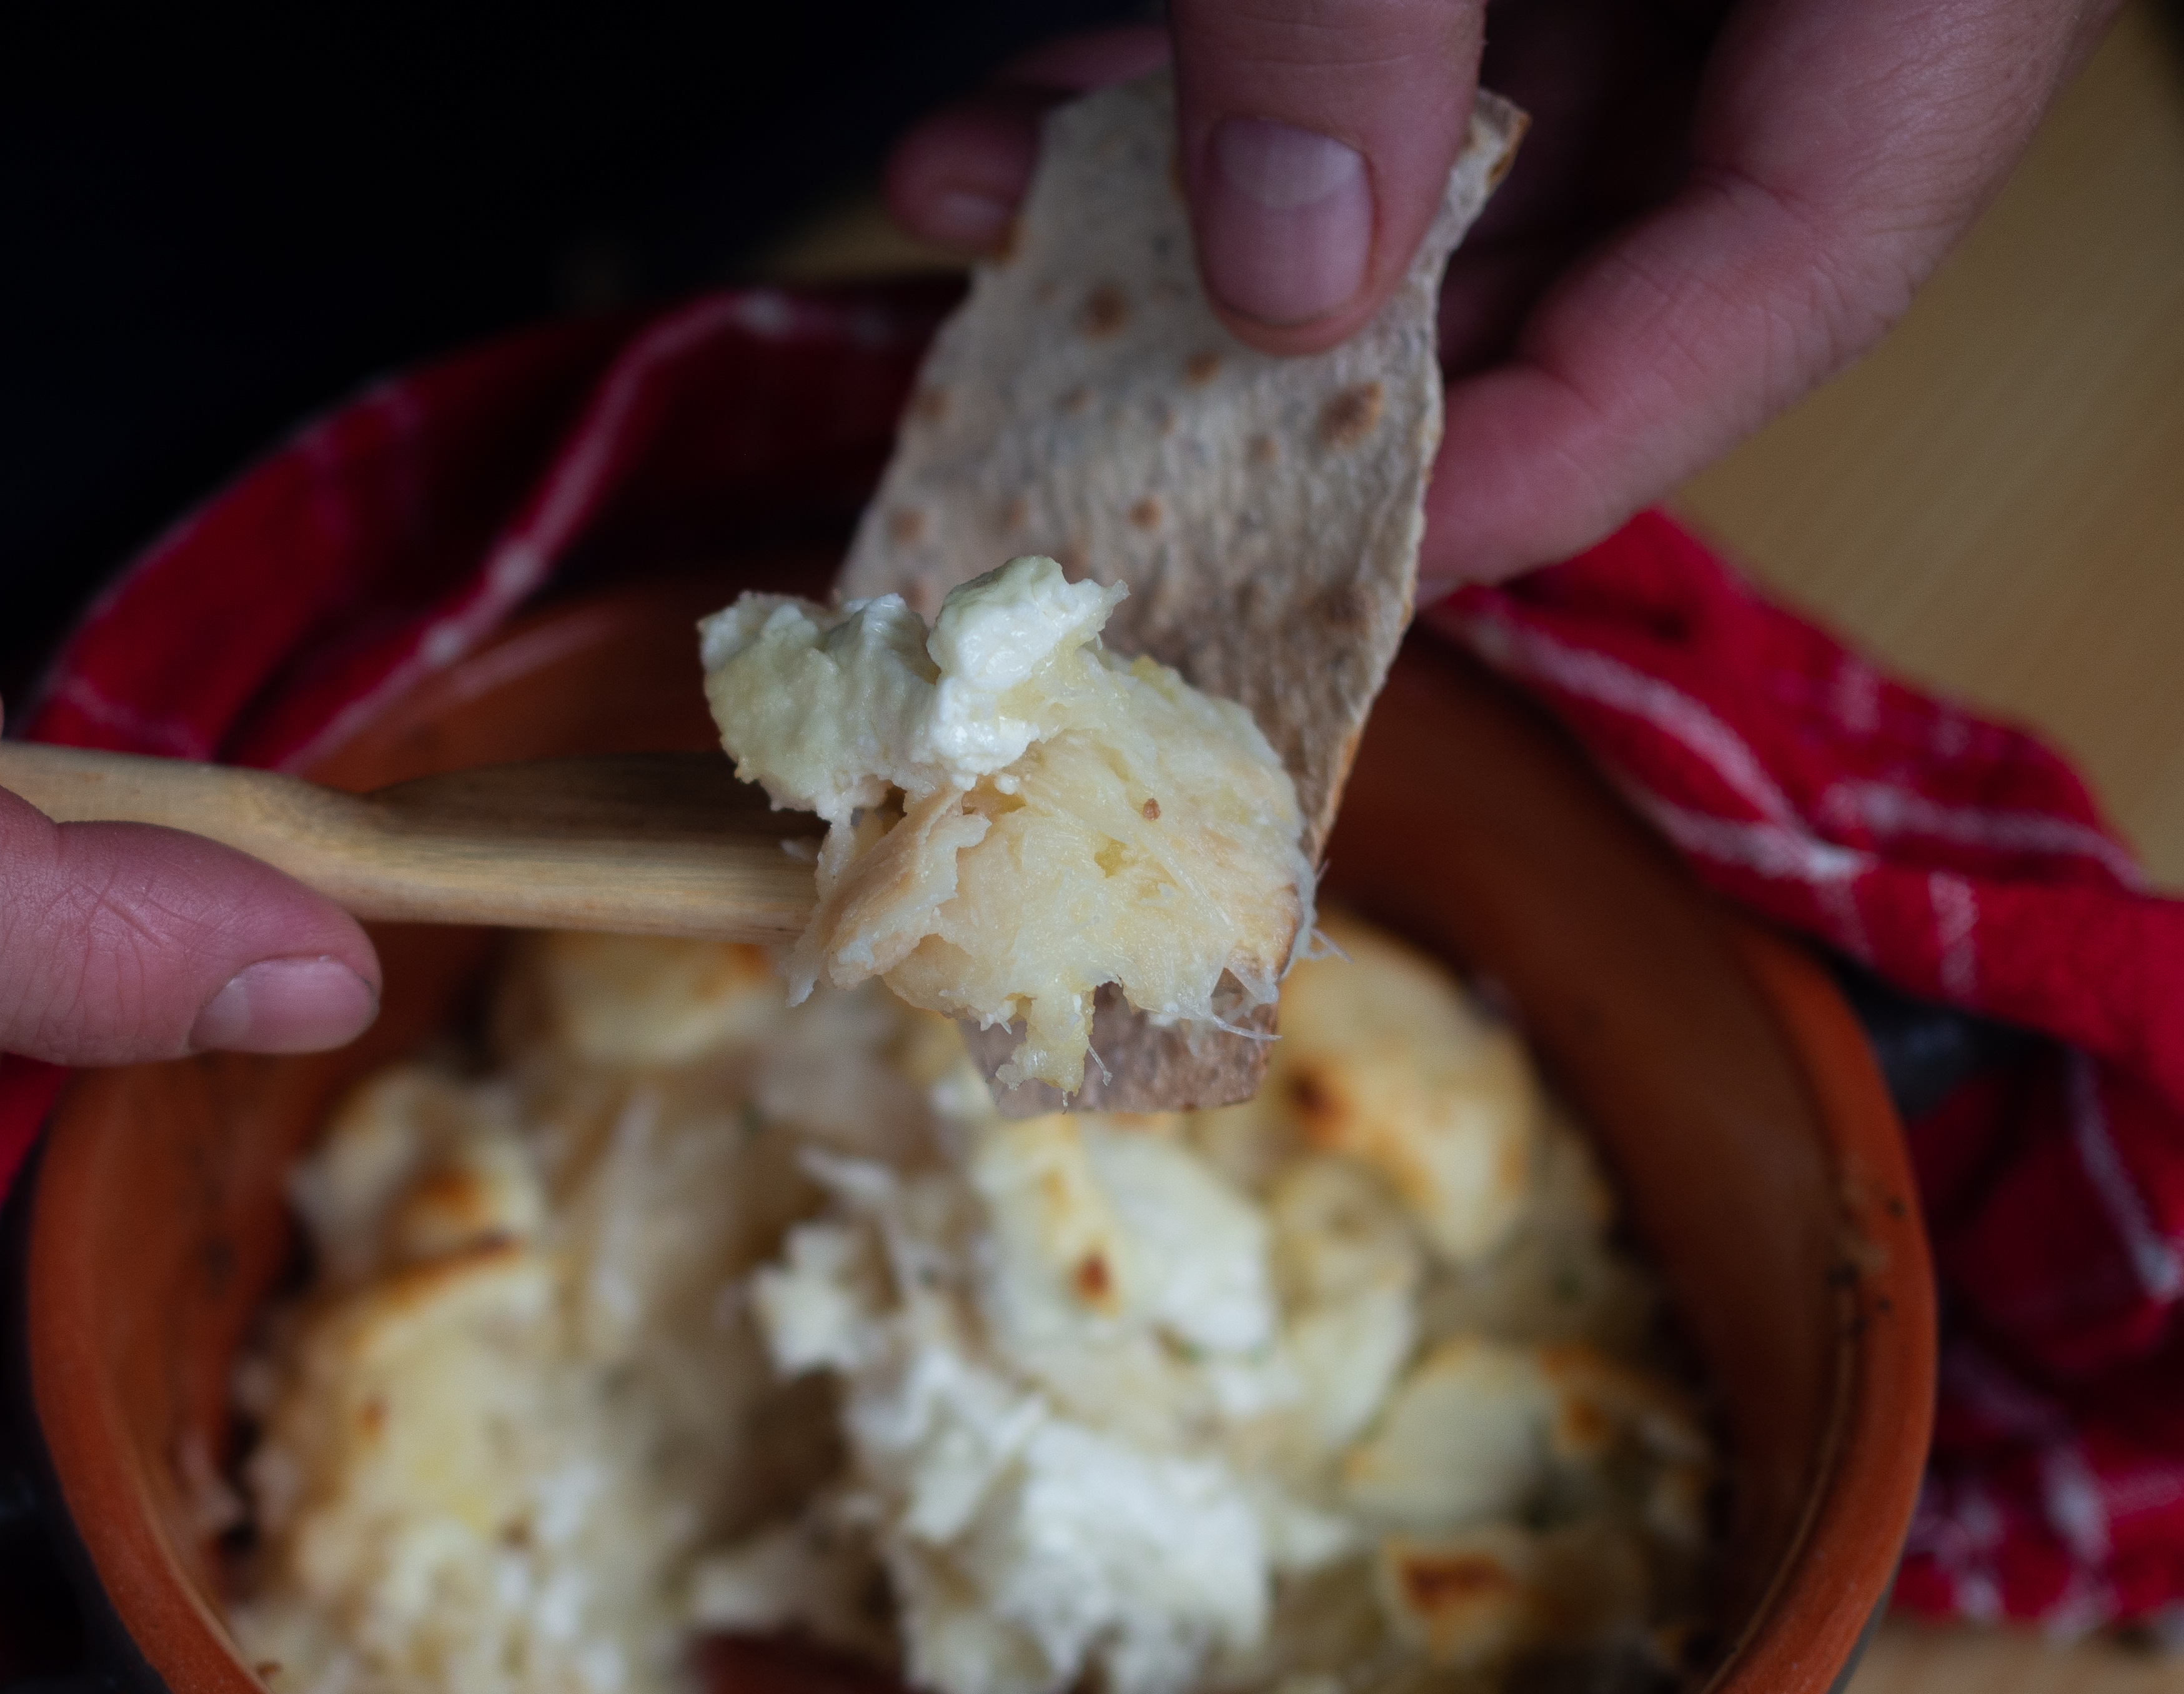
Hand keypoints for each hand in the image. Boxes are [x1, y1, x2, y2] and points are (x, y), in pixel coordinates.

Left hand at [884, 0, 2118, 587]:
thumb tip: (1282, 259)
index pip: (1797, 272)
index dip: (1574, 444)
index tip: (1364, 557)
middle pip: (1603, 236)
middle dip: (1316, 346)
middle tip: (1113, 430)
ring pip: (1459, 128)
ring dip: (1201, 204)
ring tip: (978, 221)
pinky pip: (1398, 22)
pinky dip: (1214, 76)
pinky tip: (1017, 123)